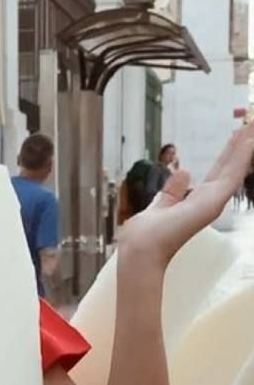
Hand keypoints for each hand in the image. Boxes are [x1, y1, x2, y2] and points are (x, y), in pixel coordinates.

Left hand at [119, 123, 253, 268]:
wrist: (142, 250)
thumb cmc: (146, 236)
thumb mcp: (161, 205)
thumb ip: (173, 192)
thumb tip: (184, 173)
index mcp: (196, 201)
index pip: (218, 170)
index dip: (229, 152)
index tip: (239, 134)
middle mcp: (209, 200)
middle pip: (231, 165)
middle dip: (243, 143)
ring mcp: (214, 201)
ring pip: (236, 167)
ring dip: (247, 144)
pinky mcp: (214, 201)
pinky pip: (232, 174)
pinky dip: (242, 156)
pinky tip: (251, 140)